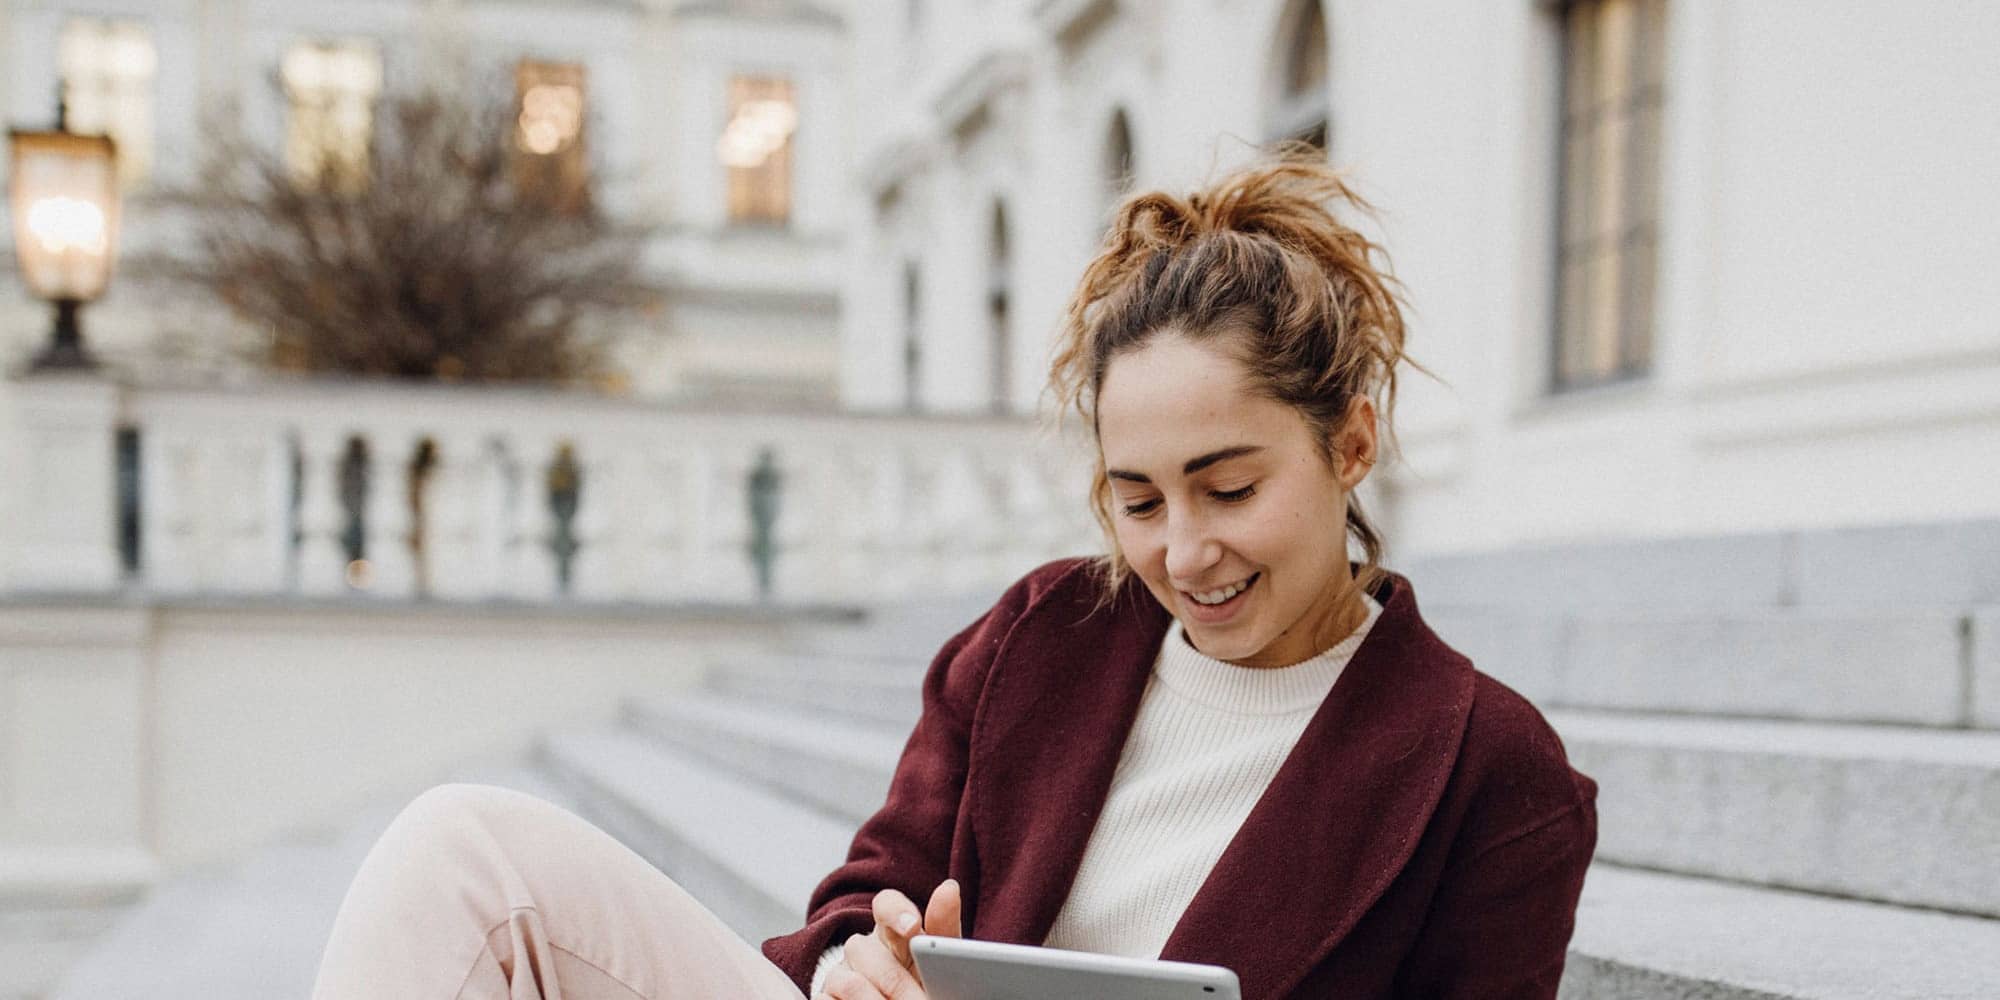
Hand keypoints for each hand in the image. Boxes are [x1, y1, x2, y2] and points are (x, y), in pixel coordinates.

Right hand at [820, 878, 962, 999]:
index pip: (885, 904)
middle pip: (863, 948)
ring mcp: (840, 973)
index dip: (896, 911)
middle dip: (897, 983)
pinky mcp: (826, 996)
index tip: (912, 926)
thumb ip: (943, 928)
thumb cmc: (924, 980)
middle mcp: (862, 948)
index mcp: (893, 930)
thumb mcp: (937, 958)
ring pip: (851, 982)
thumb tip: (949, 887)